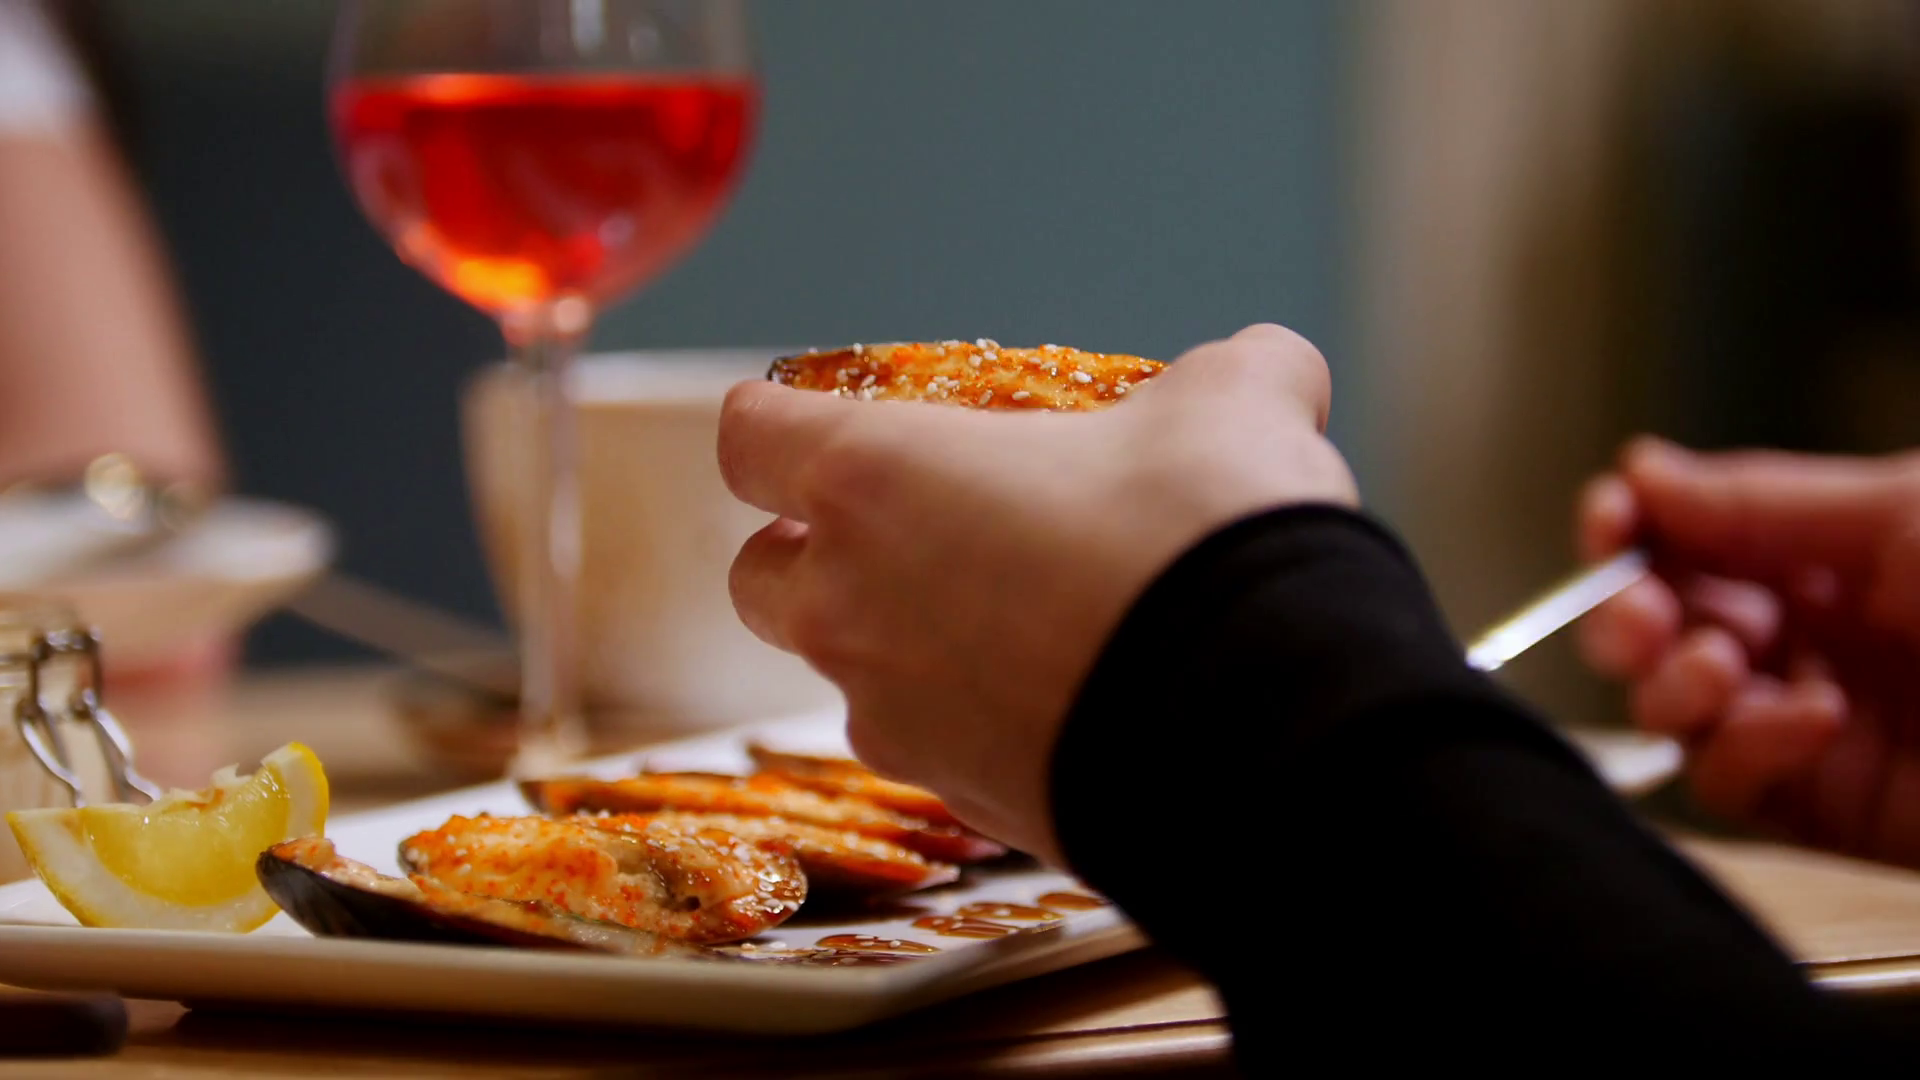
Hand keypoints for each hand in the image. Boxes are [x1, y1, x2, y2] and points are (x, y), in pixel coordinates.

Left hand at [718, 325, 1356, 862]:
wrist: (1268, 728)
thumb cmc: (1207, 539)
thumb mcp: (1237, 405)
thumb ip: (1229, 373)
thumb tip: (1271, 370)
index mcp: (870, 481)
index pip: (750, 436)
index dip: (779, 420)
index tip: (822, 418)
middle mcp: (848, 606)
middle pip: (762, 576)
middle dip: (814, 551)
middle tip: (913, 529)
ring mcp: (893, 718)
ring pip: (848, 675)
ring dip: (899, 640)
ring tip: (1016, 618)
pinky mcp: (956, 800)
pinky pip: (931, 747)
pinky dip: (972, 719)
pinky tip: (1066, 699)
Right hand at [1578, 438, 1919, 864]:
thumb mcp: (1905, 514)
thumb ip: (1762, 499)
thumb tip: (1647, 472)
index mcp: (1842, 551)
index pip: (1698, 537)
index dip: (1637, 528)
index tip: (1610, 519)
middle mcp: (1823, 635)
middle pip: (1665, 625)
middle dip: (1631, 614)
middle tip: (1642, 613)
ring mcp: (1821, 723)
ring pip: (1678, 708)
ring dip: (1674, 683)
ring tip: (1722, 666)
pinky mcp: (1832, 809)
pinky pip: (1733, 784)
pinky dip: (1745, 749)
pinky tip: (1805, 723)